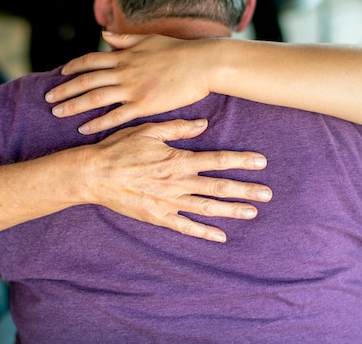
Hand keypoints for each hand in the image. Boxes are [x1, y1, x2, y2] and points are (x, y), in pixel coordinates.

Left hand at [46, 33, 221, 133]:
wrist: (202, 64)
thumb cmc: (179, 51)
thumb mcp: (149, 39)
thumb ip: (125, 39)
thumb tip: (105, 34)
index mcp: (124, 55)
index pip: (90, 60)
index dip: (73, 68)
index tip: (60, 74)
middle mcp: (123, 71)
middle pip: (85, 80)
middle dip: (64, 89)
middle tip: (48, 98)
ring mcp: (131, 88)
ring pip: (94, 98)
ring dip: (73, 105)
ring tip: (57, 113)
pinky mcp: (143, 105)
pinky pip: (114, 116)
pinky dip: (96, 122)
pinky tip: (83, 128)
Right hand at [79, 119, 271, 242]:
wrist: (93, 175)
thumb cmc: (119, 149)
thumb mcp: (148, 130)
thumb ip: (178, 128)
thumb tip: (204, 124)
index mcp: (178, 159)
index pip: (217, 160)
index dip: (241, 161)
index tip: (261, 162)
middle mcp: (178, 182)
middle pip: (219, 187)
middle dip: (245, 190)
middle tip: (268, 194)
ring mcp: (169, 202)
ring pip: (206, 208)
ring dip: (231, 210)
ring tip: (252, 213)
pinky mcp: (158, 217)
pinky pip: (185, 227)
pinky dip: (203, 232)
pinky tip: (220, 236)